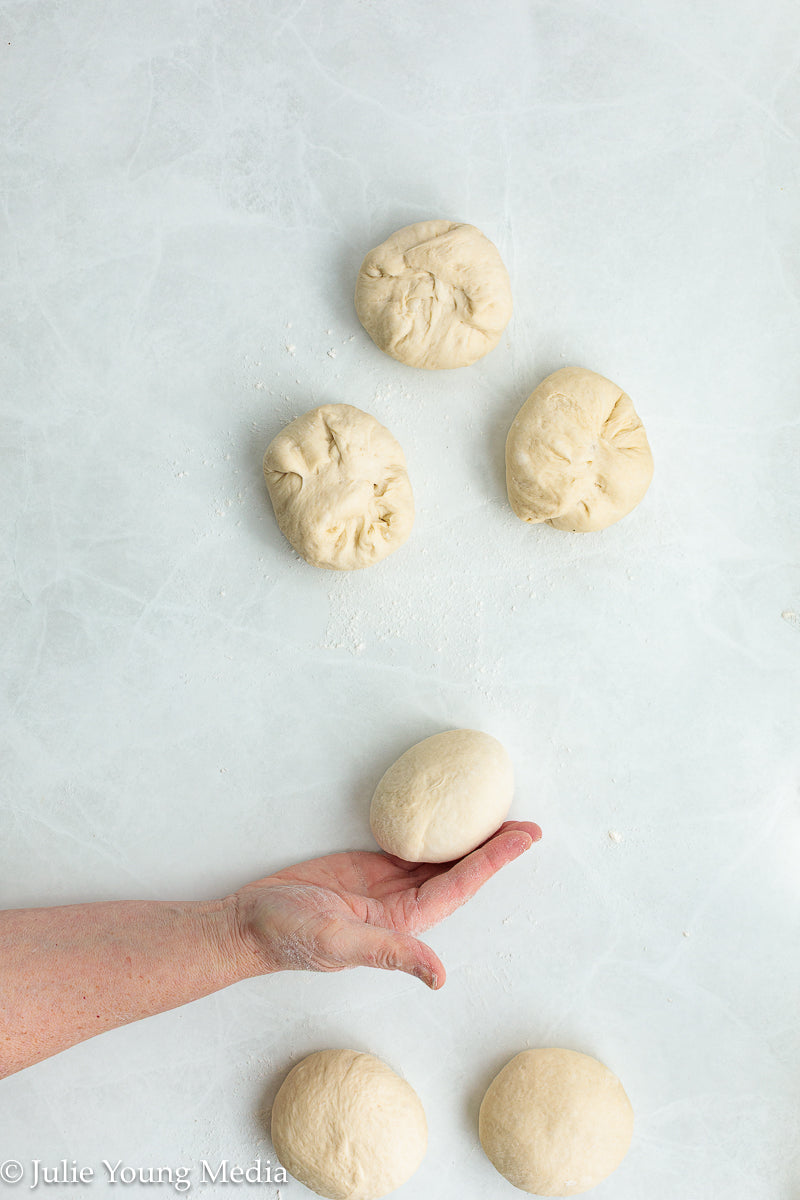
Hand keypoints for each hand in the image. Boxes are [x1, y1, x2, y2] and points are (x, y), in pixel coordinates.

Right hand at [232, 821, 540, 989]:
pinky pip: (411, 847)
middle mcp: (403, 905)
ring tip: (501, 816)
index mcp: (403, 923)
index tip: (524, 839)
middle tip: (529, 823)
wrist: (247, 922)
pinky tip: (452, 820)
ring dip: (470, 840)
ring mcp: (386, 886)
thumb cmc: (286, 936)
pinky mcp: (367, 868)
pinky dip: (435, 834)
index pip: (460, 885)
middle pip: (460, 870)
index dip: (494, 861)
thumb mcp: (337, 944)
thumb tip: (438, 977)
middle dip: (495, 849)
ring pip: (439, 858)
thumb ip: (388, 952)